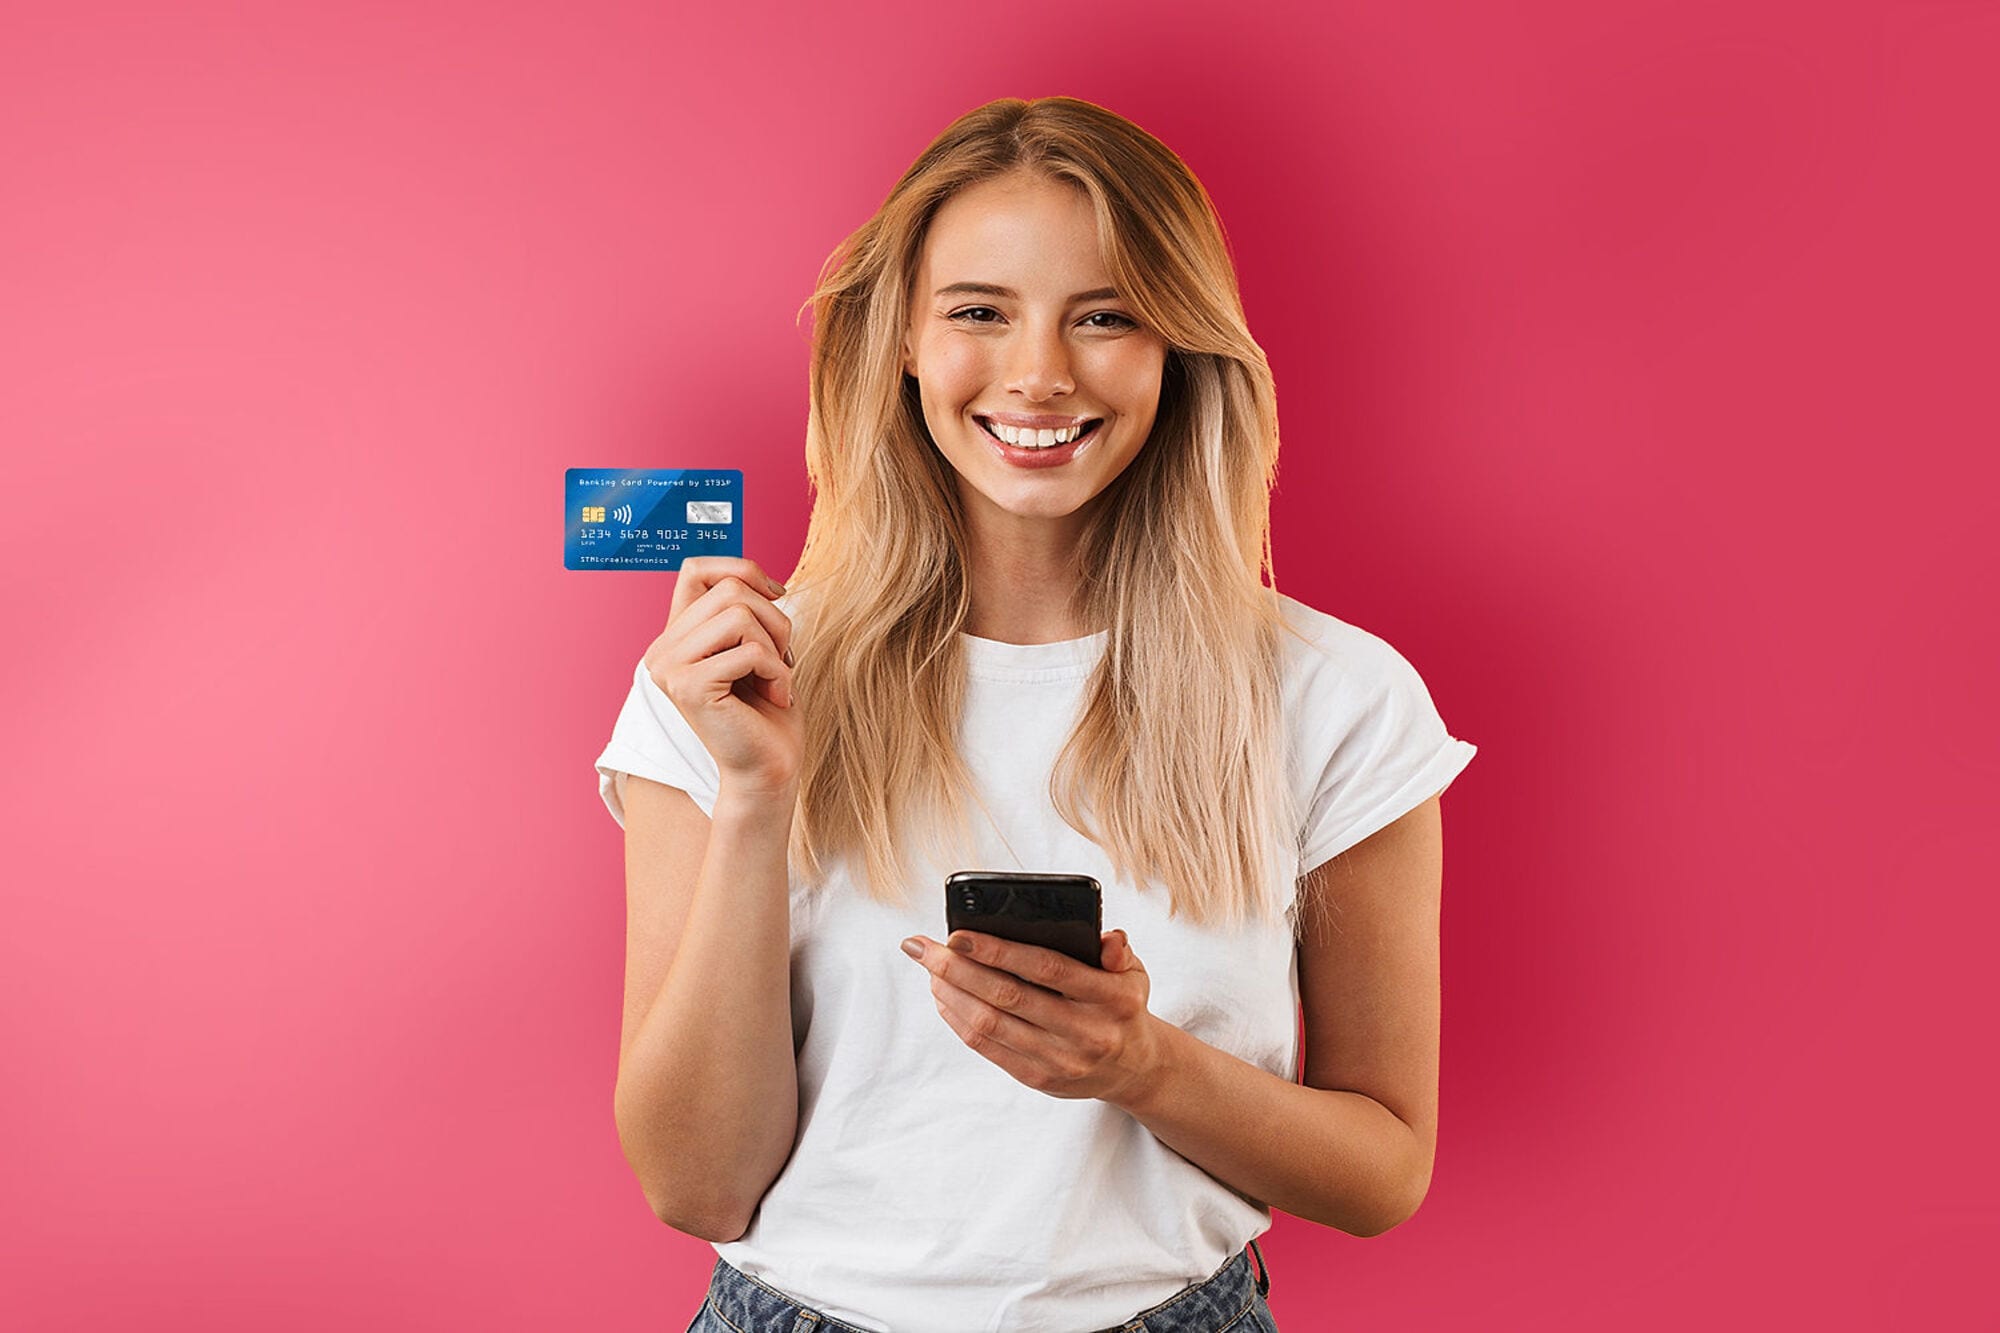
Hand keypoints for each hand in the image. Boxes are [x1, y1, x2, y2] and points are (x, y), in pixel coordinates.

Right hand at [643, 556, 799, 793]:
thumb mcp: (755, 646)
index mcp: (676, 636)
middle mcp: (662, 649)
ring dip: (776, 645)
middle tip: (782, 658)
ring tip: (777, 678)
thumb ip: (743, 610)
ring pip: (740, 613)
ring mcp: (670, 667)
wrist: (768, 769)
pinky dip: (778, 672)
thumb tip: (757, 577)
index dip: (741, 568)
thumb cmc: (767, 710)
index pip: (695, 568)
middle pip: (730, 589)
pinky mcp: (689, 686)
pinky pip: (750, 650)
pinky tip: (777, 697)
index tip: (776, 595)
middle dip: (774, 618)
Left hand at [900, 928, 1164, 1105]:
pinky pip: (988, 1048)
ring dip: (951, 994)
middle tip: (923, 947)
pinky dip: (959, 1020)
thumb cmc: (1121, 1006)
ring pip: (991, 1024)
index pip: (1046, 968)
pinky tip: (944, 997)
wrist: (1133, 1067)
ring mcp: (1060, 1060)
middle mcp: (1086, 1032)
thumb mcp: (1133, 973)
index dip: (999, 951)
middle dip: (957, 969)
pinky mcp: (1039, 1078)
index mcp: (1111, 998)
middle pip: (1007, 996)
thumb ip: (1119, 951)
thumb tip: (1107, 938)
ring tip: (929, 969)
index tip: (958, 934)